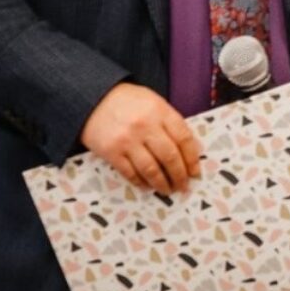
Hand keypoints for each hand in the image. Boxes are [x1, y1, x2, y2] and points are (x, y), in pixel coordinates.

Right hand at [80, 83, 200, 194]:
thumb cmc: (129, 102)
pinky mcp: (110, 152)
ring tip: (168, 190)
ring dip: (162, 183)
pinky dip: (141, 182)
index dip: (192, 158)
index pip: (184, 138)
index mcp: (160, 111)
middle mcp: (145, 126)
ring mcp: (127, 140)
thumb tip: (189, 150)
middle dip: (180, 175)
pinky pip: (130, 173)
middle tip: (184, 186)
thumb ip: (170, 123)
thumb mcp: (154, 103)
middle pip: (170, 156)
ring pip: (151, 169)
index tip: (195, 171)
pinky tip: (147, 186)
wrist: (93, 100)